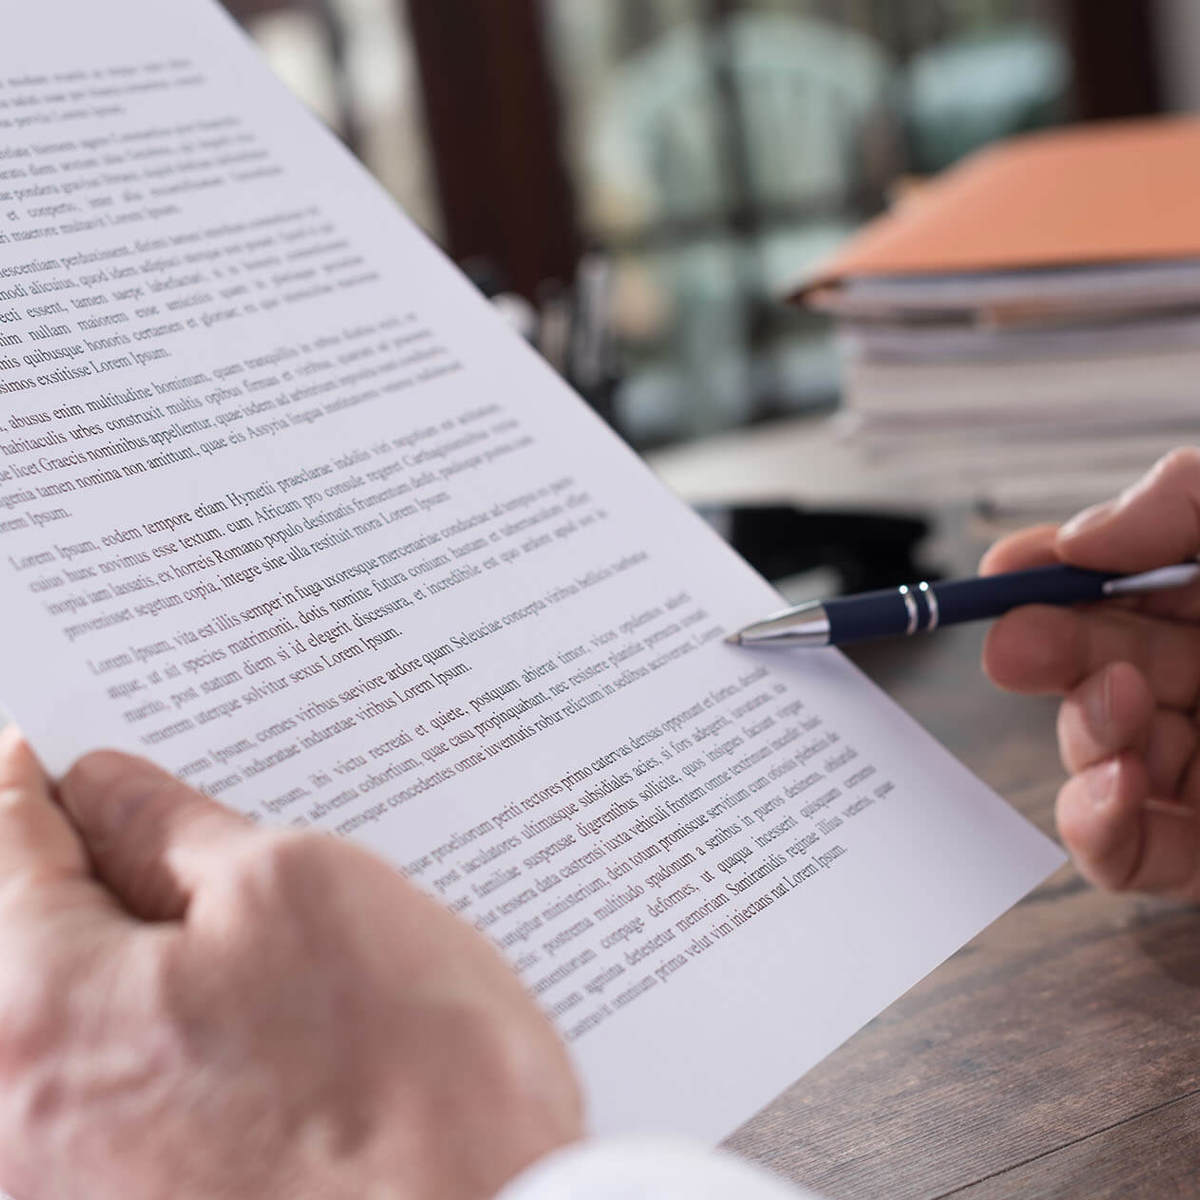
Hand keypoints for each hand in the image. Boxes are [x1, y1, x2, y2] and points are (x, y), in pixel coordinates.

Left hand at [0, 731, 581, 1199]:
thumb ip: (172, 829)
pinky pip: (121, 1100)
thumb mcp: (298, 889)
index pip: (2, 848)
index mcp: (33, 1014)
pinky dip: (170, 1037)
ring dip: (148, 962)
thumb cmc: (406, 1082)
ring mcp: (69, 1193)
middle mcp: (16, 1129)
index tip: (49, 753)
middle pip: (32, 942)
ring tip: (246, 936)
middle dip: (96, 875)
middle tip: (164, 827)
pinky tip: (260, 1032)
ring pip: (86, 1021)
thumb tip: (103, 791)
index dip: (33, 785)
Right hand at [982, 448, 1199, 900]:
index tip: (1002, 572)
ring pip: (1099, 754)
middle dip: (1047, 652)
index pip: (1122, 585)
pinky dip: (1097, 827)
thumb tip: (1076, 541)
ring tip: (1117, 703)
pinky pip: (1132, 854)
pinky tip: (1111, 786)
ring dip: (1083, 731)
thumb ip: (1184, 502)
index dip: (1051, 577)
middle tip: (1015, 646)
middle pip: (1096, 665)